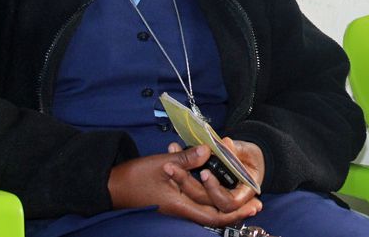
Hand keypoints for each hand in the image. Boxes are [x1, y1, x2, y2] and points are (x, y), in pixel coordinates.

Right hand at [108, 147, 260, 226]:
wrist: (111, 187)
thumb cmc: (133, 178)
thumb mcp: (162, 164)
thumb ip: (187, 159)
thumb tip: (209, 151)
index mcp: (180, 205)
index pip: (212, 216)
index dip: (234, 215)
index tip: (252, 208)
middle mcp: (181, 210)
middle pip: (213, 215)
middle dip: (236, 211)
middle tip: (257, 204)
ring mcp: (177, 206)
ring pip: (206, 208)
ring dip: (225, 201)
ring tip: (244, 196)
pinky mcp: (173, 200)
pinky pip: (196, 201)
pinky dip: (210, 195)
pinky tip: (218, 185)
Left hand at [163, 140, 264, 213]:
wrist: (247, 159)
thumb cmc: (251, 157)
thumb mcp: (247, 151)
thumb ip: (236, 150)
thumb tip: (225, 143)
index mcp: (243, 192)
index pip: (228, 202)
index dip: (215, 189)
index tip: (205, 173)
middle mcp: (226, 198)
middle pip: (205, 201)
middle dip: (187, 184)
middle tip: (174, 167)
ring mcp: (213, 196)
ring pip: (194, 196)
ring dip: (180, 180)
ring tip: (169, 163)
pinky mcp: (203, 190)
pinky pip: (190, 188)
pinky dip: (181, 174)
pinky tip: (172, 160)